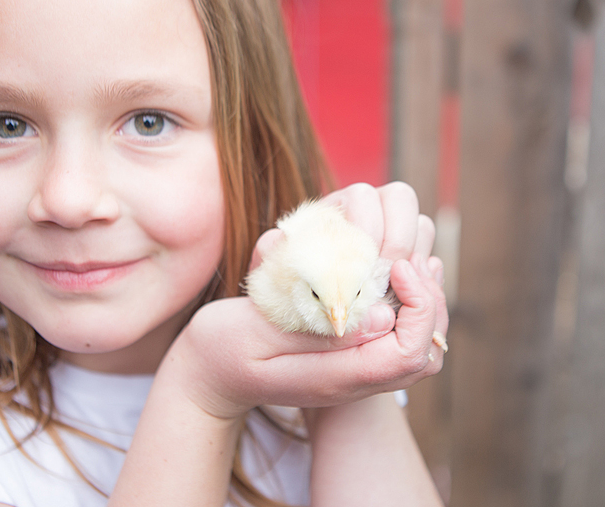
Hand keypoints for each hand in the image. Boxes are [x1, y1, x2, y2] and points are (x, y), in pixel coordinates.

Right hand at [165, 182, 447, 419]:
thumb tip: (381, 317)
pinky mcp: (347, 355)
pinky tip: (393, 271)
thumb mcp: (254, 334)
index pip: (410, 352)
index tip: (396, 263)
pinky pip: (397, 335)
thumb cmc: (220, 351)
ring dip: (423, 299)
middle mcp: (353, 378)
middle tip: (407, 259)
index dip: (418, 302)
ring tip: (406, 260)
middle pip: (426, 350)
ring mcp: (353, 370)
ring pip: (420, 344)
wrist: (208, 377)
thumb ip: (314, 329)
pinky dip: (405, 301)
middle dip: (428, 298)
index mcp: (335, 377)